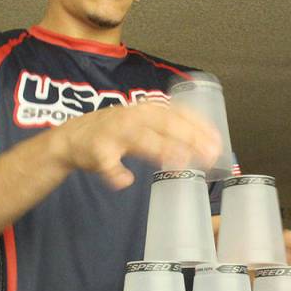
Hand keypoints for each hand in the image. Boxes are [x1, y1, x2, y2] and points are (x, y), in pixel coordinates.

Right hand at [51, 103, 221, 188]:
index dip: (201, 126)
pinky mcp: (97, 151)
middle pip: (166, 125)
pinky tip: (125, 180)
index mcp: (148, 110)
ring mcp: (115, 133)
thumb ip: (169, 130)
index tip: (218, 142)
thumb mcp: (144, 123)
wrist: (71, 138)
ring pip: (141, 140)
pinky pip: (108, 163)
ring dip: (160, 149)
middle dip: (190, 139)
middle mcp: (133, 117)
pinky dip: (116, 173)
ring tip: (179, 162)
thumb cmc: (115, 132)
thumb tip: (204, 144)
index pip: (180, 113)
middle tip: (209, 156)